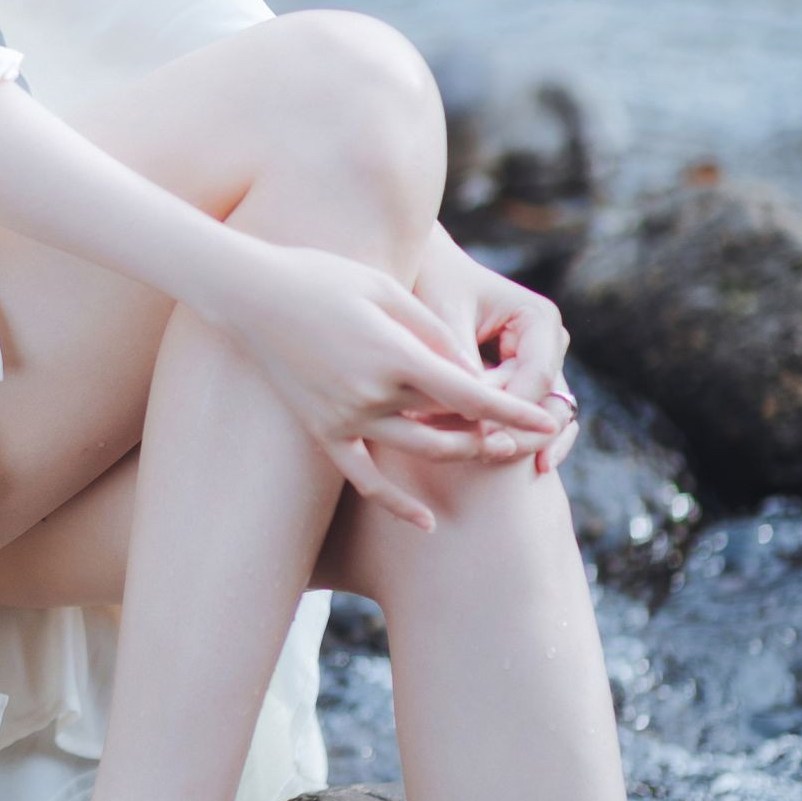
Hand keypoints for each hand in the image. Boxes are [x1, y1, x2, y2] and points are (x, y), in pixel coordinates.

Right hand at [199, 238, 562, 531]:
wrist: (252, 293)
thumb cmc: (324, 277)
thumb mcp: (387, 289)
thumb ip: (432, 332)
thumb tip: (471, 373)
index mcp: (394, 353)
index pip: (470, 393)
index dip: (514, 411)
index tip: (549, 422)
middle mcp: (372, 392)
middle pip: (450, 422)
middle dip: (490, 426)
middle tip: (520, 427)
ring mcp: (345, 416)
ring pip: (419, 450)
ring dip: (458, 451)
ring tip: (483, 446)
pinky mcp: (322, 430)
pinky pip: (365, 479)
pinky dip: (398, 504)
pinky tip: (427, 523)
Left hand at [413, 226, 577, 477]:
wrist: (426, 275)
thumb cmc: (432, 284)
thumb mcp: (443, 313)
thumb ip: (459, 356)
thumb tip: (471, 402)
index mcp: (539, 319)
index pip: (536, 378)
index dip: (510, 409)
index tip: (479, 433)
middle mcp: (549, 344)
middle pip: (546, 403)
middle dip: (514, 429)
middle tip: (482, 453)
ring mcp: (540, 367)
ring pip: (542, 417)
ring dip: (512, 436)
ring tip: (479, 455)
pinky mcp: (524, 384)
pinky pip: (531, 420)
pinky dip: (520, 439)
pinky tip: (528, 470)